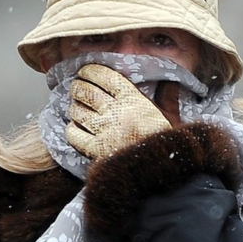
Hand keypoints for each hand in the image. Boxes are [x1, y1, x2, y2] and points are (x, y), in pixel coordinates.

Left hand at [65, 64, 179, 157]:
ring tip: (75, 106)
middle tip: (76, 88)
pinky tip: (75, 128)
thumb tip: (170, 82)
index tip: (85, 71)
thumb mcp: (172, 117)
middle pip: (86, 92)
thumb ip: (167, 97)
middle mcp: (115, 113)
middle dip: (78, 87)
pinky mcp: (95, 150)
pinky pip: (73, 134)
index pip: (106, 78)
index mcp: (133, 100)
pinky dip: (71, 129)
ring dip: (73, 106)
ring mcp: (103, 131)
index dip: (91, 71)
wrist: (161, 170)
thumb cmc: (167, 144)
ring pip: (77, 111)